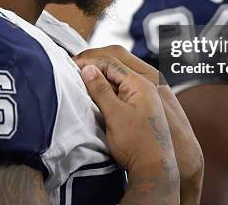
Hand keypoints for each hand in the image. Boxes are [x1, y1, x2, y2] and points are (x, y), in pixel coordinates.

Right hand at [76, 46, 202, 204]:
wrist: (155, 168)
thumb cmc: (137, 144)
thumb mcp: (114, 115)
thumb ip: (100, 90)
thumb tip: (88, 69)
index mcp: (140, 83)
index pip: (111, 61)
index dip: (89, 61)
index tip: (72, 64)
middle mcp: (146, 84)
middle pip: (118, 61)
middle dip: (96, 60)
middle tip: (76, 64)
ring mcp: (146, 94)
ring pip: (120, 72)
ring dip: (102, 71)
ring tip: (83, 75)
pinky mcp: (142, 104)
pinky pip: (123, 84)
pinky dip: (109, 82)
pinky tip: (97, 89)